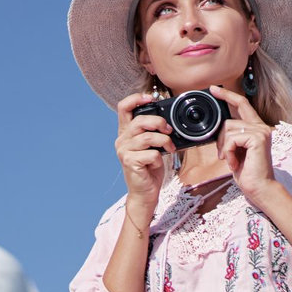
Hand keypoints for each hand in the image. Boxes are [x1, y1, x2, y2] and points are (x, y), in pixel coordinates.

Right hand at [114, 92, 174, 216]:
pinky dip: (160, 158)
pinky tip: (158, 164)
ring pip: (147, 137)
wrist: (145, 193)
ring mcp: (124, 151)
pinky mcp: (130, 162)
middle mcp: (122, 140)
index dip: (137, 99)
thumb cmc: (150, 169)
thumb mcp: (152, 146)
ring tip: (170, 148)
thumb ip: (154, 132)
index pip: (124, 107)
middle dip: (159, 122)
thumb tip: (169, 121)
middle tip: (169, 131)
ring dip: (164, 141)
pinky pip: (151, 154)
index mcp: (126, 132)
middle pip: (139, 121)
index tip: (151, 99)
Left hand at [208, 85, 279, 200]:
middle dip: (220, 139)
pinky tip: (236, 163)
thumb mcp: (236, 150)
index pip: (242, 104)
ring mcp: (261, 131)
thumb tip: (218, 127)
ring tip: (233, 161)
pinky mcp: (258, 138)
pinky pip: (231, 139)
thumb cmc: (248, 172)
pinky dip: (228, 152)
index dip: (227, 95)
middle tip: (224, 155)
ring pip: (228, 130)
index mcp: (256, 128)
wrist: (259, 188)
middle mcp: (261, 127)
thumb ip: (231, 136)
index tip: (214, 89)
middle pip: (229, 121)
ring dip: (224, 149)